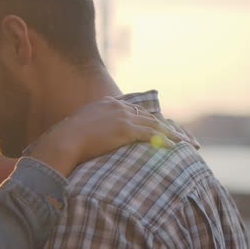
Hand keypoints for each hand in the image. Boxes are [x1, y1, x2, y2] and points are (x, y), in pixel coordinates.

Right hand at [29, 97, 183, 176]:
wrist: (63, 141)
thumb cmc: (67, 139)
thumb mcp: (79, 126)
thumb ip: (90, 126)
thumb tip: (90, 135)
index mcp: (107, 104)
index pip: (134, 109)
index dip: (148, 119)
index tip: (159, 127)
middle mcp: (117, 106)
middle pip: (148, 115)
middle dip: (165, 125)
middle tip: (179, 135)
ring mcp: (122, 116)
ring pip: (154, 123)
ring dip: (172, 133)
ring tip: (185, 142)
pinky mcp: (125, 129)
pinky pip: (152, 134)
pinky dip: (166, 140)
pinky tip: (176, 146)